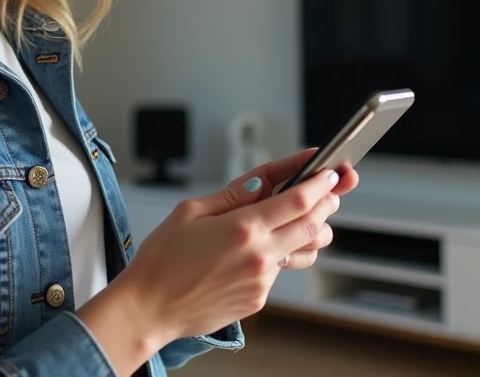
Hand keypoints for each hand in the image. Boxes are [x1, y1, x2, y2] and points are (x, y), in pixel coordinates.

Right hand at [112, 148, 354, 344]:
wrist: (150, 307)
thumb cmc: (162, 260)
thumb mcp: (190, 211)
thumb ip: (232, 194)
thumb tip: (262, 183)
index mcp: (243, 228)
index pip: (298, 199)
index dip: (319, 182)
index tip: (328, 172)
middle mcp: (259, 256)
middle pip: (313, 224)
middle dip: (326, 202)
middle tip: (329, 190)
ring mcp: (262, 281)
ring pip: (306, 251)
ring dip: (314, 231)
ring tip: (306, 217)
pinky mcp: (258, 299)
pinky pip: (282, 271)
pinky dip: (282, 254)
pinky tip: (265, 247)